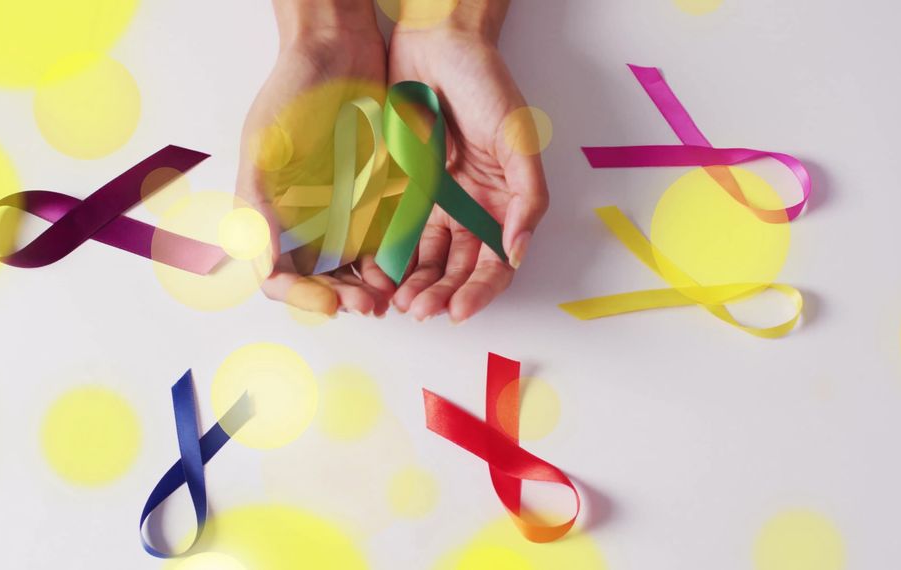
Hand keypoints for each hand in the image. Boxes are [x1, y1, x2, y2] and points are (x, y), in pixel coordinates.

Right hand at [237, 1, 395, 316]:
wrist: (337, 51)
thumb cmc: (291, 96)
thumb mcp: (265, 151)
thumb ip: (260, 210)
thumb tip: (264, 266)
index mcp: (272, 217)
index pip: (280, 277)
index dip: (301, 296)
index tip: (327, 302)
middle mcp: (306, 222)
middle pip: (322, 282)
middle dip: (343, 298)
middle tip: (368, 305)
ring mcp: (343, 213)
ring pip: (356, 271)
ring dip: (370, 289)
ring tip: (390, 295)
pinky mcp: (379, 200)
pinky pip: (387, 242)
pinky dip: (394, 263)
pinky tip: (406, 268)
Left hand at [386, 4, 548, 322]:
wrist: (436, 43)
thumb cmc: (486, 84)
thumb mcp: (518, 139)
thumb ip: (526, 197)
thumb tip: (516, 253)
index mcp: (498, 203)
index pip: (493, 264)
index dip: (479, 292)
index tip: (457, 310)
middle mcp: (465, 209)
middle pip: (455, 270)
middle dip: (439, 294)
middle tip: (419, 310)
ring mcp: (428, 201)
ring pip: (421, 259)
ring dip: (411, 285)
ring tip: (396, 301)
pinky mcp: (395, 189)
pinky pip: (390, 231)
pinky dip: (384, 257)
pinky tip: (374, 274)